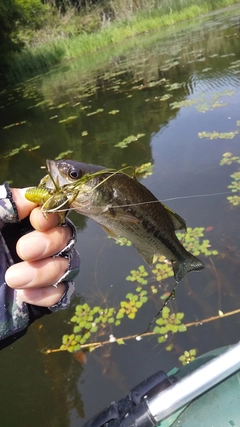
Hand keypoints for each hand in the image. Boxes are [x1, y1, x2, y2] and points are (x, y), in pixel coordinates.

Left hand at [5, 188, 72, 306]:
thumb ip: (3, 206)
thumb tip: (30, 197)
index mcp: (20, 222)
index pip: (52, 210)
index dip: (52, 214)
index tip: (37, 221)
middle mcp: (38, 243)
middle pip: (65, 236)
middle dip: (50, 242)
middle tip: (22, 250)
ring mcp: (42, 271)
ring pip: (66, 265)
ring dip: (44, 271)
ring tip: (12, 279)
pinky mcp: (42, 296)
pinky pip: (60, 293)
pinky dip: (46, 294)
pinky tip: (23, 295)